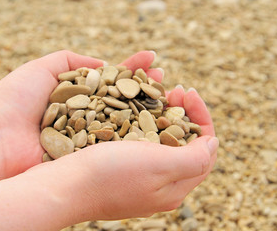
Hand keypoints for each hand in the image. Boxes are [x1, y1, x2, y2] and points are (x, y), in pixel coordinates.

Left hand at [0, 50, 160, 186]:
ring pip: (127, 122)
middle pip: (124, 99)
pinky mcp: (90, 157)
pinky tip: (159, 123)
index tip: (152, 57)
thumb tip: (105, 63)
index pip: (112, 78)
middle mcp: (88, 117)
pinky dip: (139, 134)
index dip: (132, 68)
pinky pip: (119, 144)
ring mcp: (91, 138)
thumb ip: (76, 60)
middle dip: (147, 87)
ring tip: (174, 96)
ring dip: (149, 109)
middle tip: (170, 78)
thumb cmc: (15, 100)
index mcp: (78, 95)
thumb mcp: (46, 67)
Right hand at [17, 85, 217, 223]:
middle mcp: (160, 185)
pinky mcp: (121, 170)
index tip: (187, 92)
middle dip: (183, 113)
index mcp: (176, 186)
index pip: (205, 148)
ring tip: (156, 93)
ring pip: (162, 142)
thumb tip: (212, 143)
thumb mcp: (160, 166)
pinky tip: (134, 109)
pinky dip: (144, 122)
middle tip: (174, 89)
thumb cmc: (110, 175)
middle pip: (185, 144)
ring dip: (164, 115)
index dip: (201, 116)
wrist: (64, 187)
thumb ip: (194, 158)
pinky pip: (141, 143)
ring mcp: (140, 178)